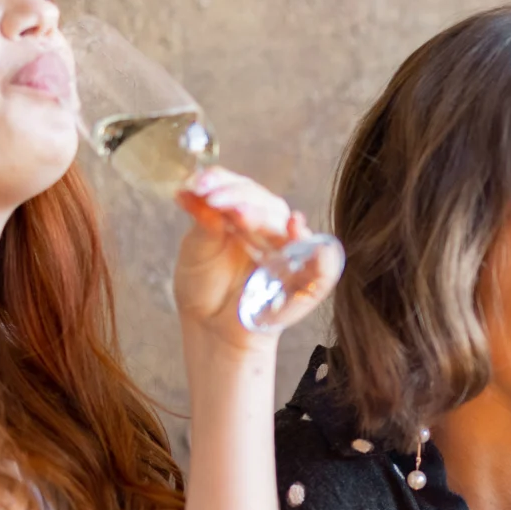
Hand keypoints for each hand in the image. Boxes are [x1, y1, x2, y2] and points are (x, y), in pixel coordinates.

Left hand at [172, 168, 339, 341]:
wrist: (211, 329)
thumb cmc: (205, 289)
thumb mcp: (196, 250)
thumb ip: (202, 221)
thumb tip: (189, 189)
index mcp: (244, 214)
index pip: (239, 187)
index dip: (221, 180)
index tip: (197, 184)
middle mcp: (269, 227)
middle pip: (263, 200)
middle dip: (237, 196)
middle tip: (212, 199)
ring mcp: (288, 252)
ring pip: (284, 223)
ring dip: (261, 214)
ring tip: (237, 213)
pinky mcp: (304, 281)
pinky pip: (321, 264)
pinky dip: (315, 248)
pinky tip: (297, 228)